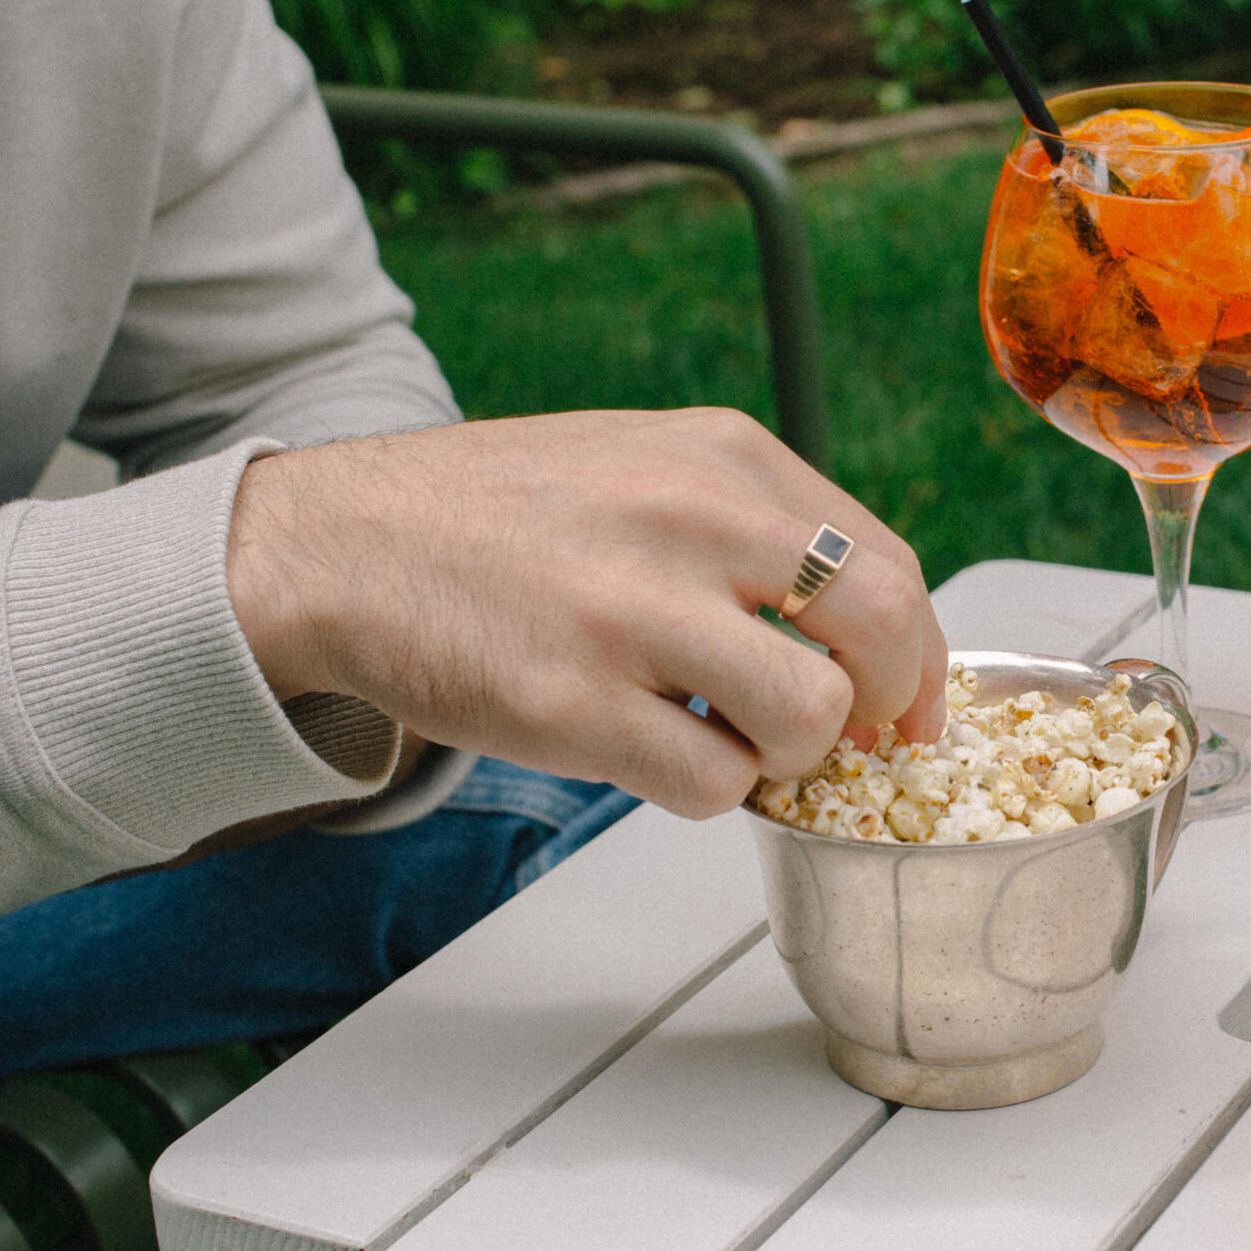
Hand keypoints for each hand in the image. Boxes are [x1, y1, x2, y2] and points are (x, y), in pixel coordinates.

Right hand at [225, 409, 949, 816]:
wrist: (333, 543)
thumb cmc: (495, 516)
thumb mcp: (647, 465)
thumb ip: (755, 526)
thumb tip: (864, 625)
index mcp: (726, 456)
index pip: (889, 565)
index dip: (917, 657)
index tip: (904, 705)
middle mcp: (695, 519)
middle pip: (882, 630)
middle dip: (885, 706)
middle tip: (847, 738)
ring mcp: (633, 612)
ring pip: (809, 719)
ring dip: (786, 756)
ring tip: (723, 736)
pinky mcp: (574, 703)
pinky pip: (712, 784)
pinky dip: (705, 794)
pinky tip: (653, 753)